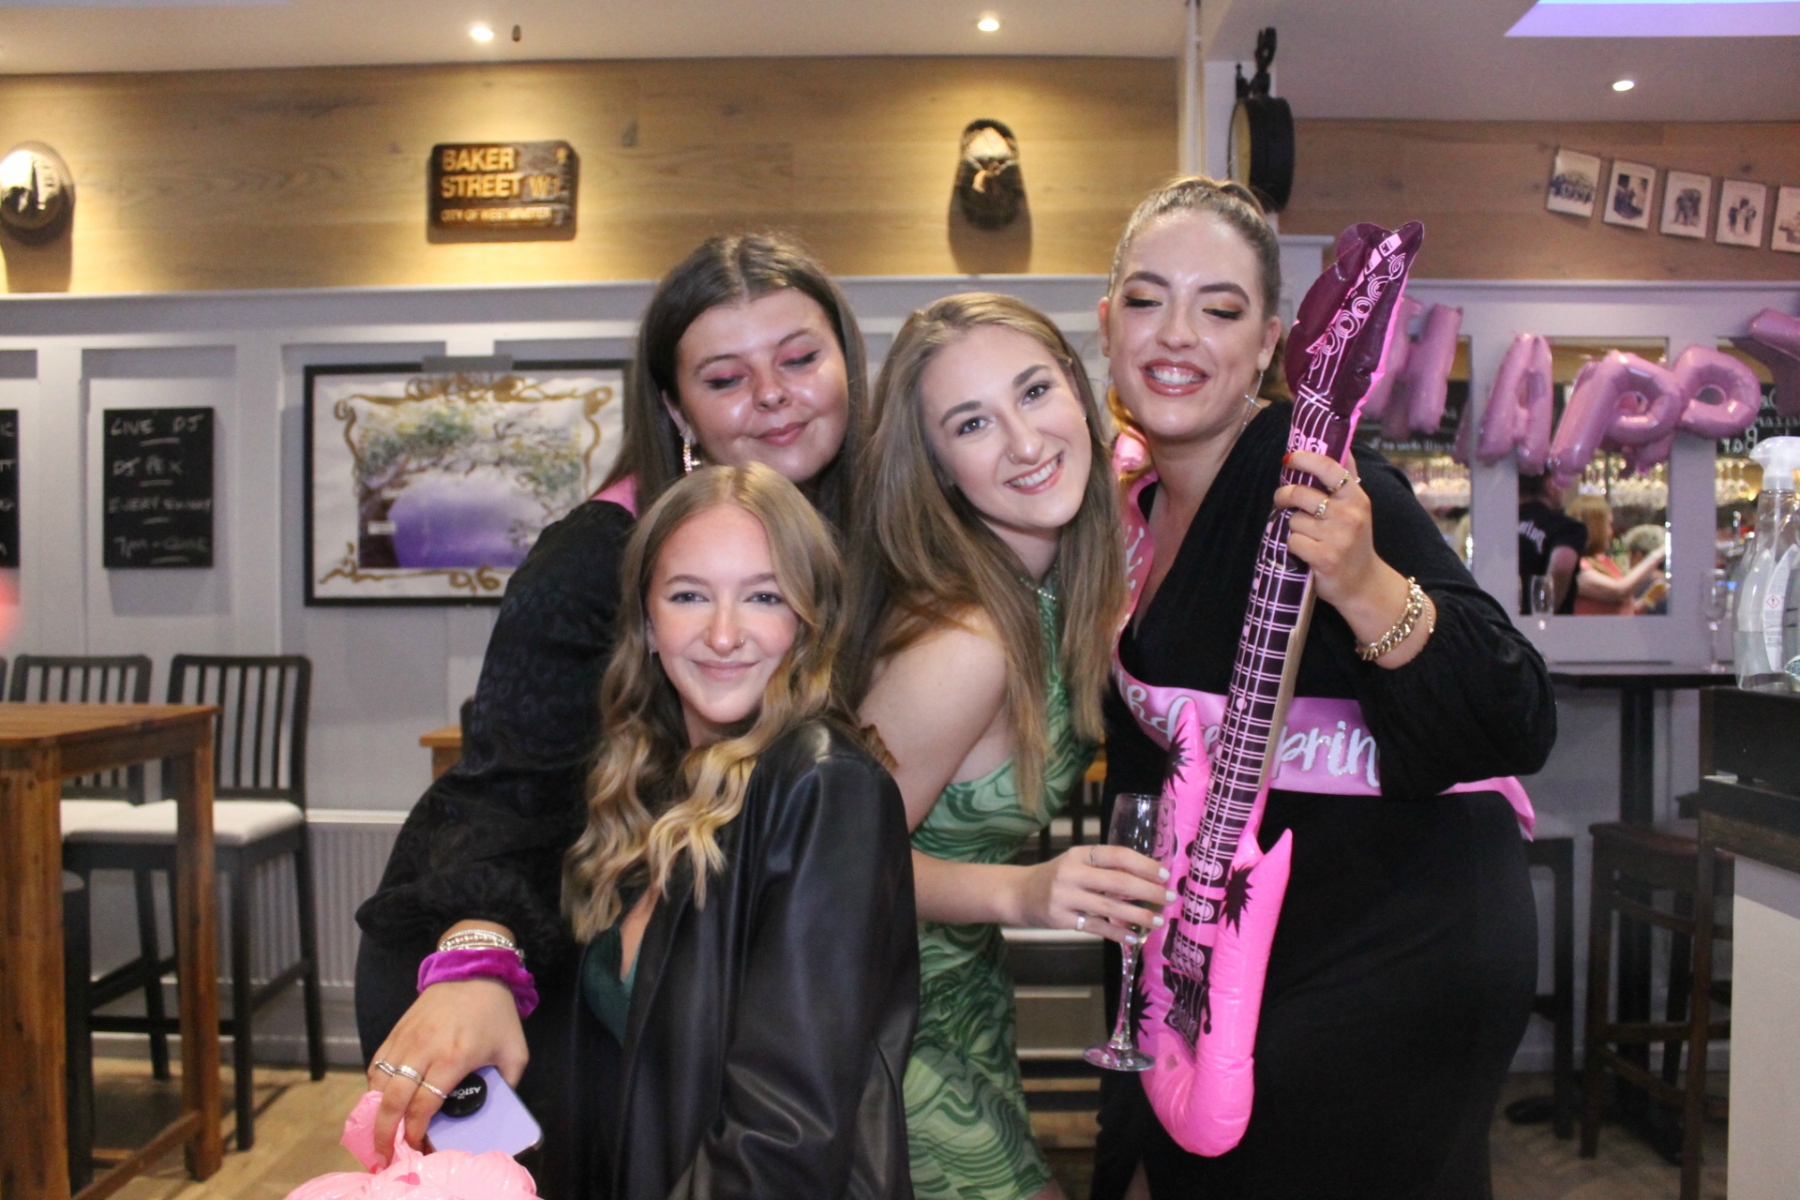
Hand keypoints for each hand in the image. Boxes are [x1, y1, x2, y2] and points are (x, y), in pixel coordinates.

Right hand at [366, 977, 527, 1167]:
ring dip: (378, 1111)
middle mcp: (424, 1048)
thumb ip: (508, 1084)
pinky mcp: (396, 1031)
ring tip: (384, 1130)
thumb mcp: (514, 1051)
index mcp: (454, 1056)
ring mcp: (406, 1038)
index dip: (416, 1131)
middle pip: (393, 1099)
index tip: (418, 1146)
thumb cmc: (495, 1013)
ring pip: (379, 1083)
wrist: (474, 970)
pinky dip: (375, 1087)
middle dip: (386, 1132)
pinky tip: (383, 1101)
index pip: (424, 1104)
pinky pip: (376, 1065)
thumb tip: (493, 1112)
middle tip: (386, 1153)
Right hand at [1012, 844, 1175, 945]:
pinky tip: (1133, 937)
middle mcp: (1072, 872)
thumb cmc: (1056, 878)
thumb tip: (1146, 880)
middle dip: (1148, 891)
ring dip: (1138, 915)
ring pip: (1109, 906)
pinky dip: (1117, 933)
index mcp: (1079, 854)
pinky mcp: (1060, 919)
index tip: (1165, 875)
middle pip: (1118, 881)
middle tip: (1169, 898)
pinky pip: (1096, 927)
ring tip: (1158, 921)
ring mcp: (1064, 896)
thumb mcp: (1076, 864)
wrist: (1018, 894)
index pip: (1117, 855)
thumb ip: (1104, 869)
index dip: (1144, 864)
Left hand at [1274, 451, 1391, 611]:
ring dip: (1293, 527)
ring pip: (1294, 520)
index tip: (1289, 458)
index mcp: (1357, 498)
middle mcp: (1349, 515)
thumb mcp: (1358, 508)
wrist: (1364, 584)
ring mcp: (1337, 537)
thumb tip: (1342, 445)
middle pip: (1300, 494)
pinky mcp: (1324, 558)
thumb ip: (1347, 478)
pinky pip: (1292, 541)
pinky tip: (1306, 552)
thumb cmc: (1354, 542)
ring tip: (1307, 536)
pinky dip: (1293, 547)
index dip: (1306, 459)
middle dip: (1284, 496)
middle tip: (1282, 501)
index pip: (1330, 468)